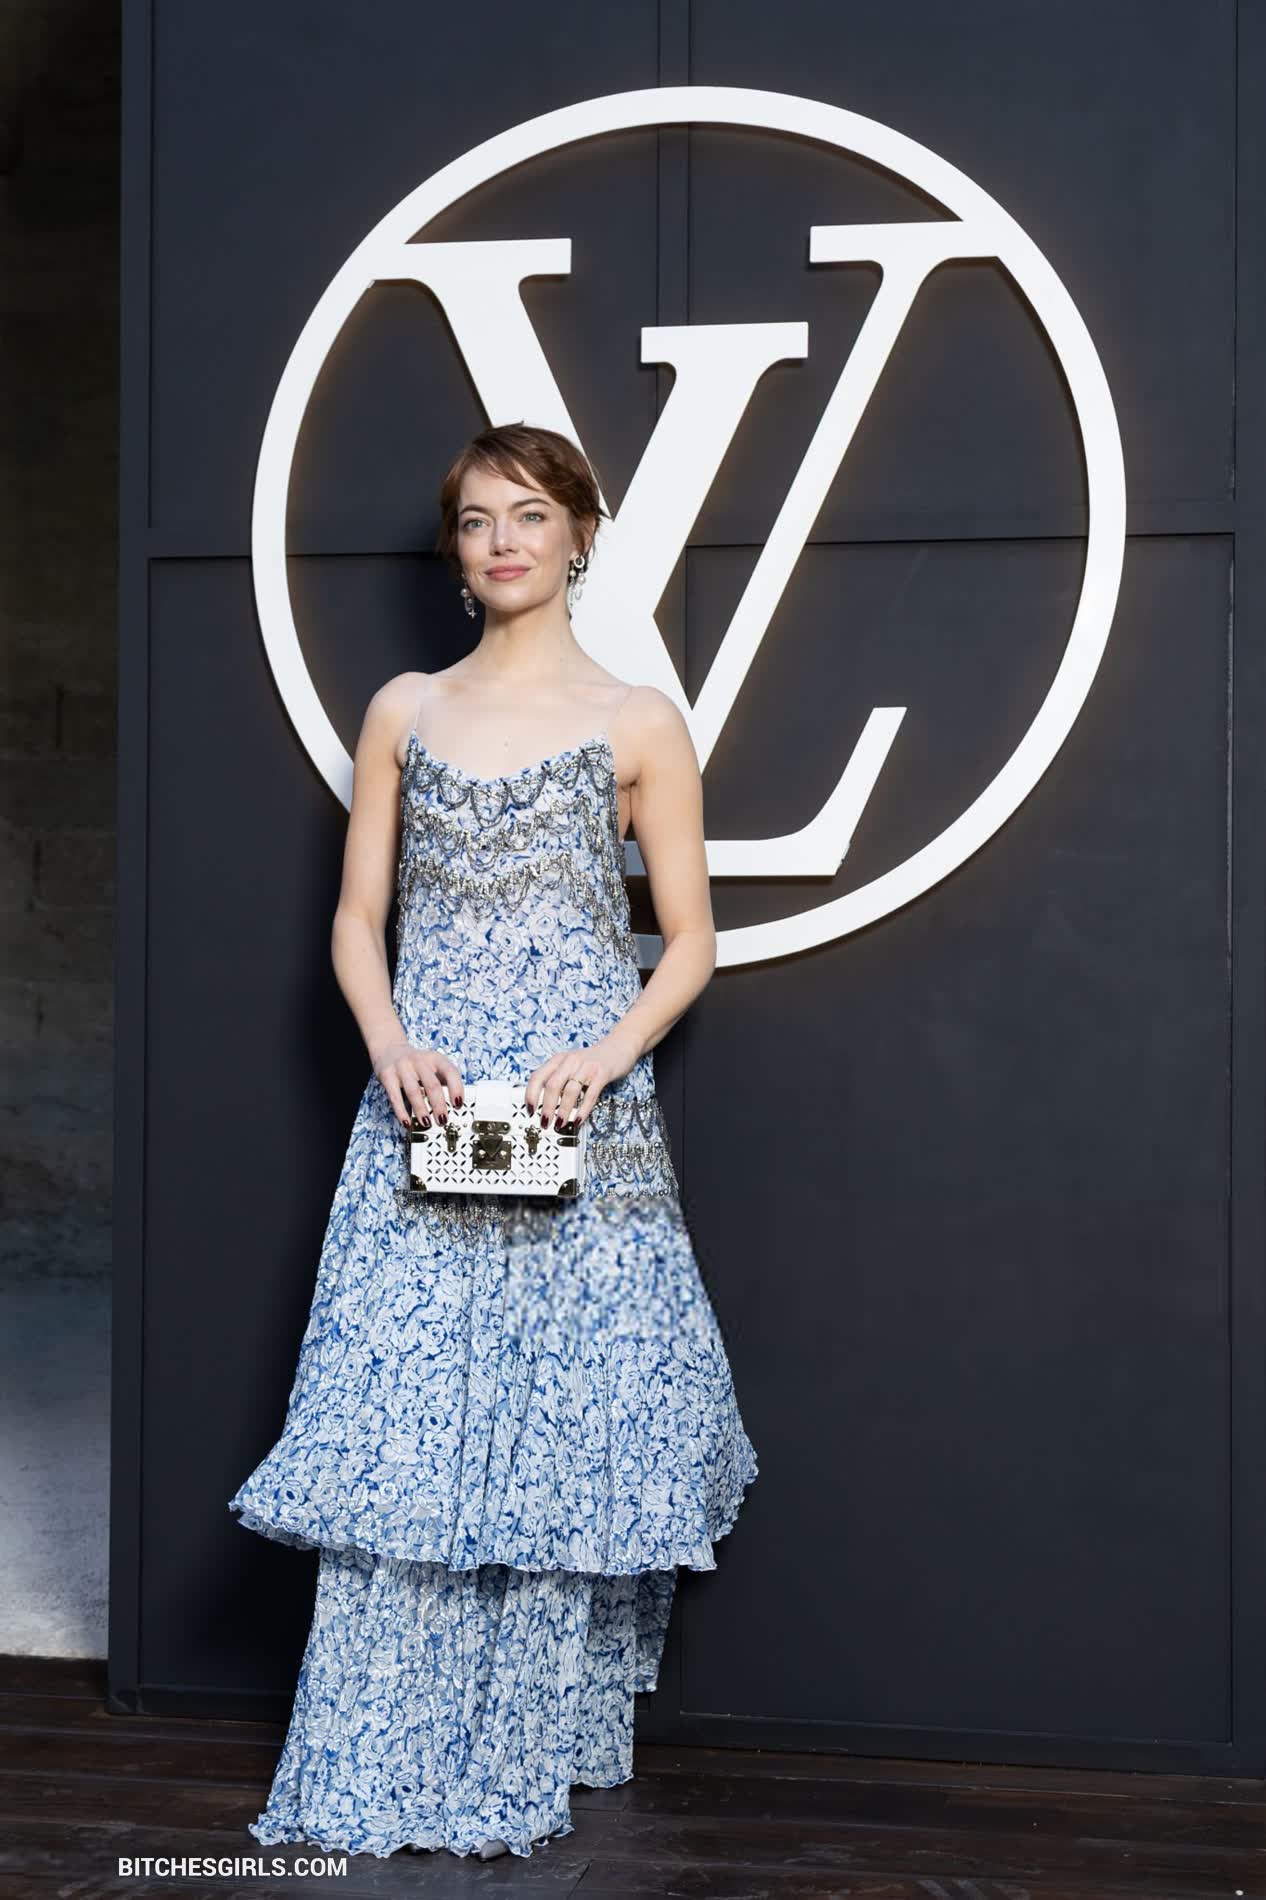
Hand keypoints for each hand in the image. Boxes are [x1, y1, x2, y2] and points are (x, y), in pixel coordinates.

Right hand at [372, 1039, 464, 1128]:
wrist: (389, 1049)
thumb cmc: (417, 1063)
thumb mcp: (433, 1065)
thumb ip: (444, 1080)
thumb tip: (455, 1105)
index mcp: (435, 1058)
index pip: (450, 1072)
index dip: (456, 1089)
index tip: (458, 1105)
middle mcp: (419, 1061)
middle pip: (432, 1085)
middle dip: (439, 1105)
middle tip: (442, 1120)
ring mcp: (402, 1067)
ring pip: (413, 1092)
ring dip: (421, 1110)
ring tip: (427, 1123)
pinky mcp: (387, 1075)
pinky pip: (395, 1097)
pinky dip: (401, 1112)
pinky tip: (407, 1122)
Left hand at [526, 1030, 640, 1129]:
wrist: (620, 1045)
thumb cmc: (593, 1060)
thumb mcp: (572, 1064)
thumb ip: (560, 1079)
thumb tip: (547, 1104)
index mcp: (559, 1059)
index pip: (538, 1077)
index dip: (531, 1095)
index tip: (530, 1110)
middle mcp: (571, 1061)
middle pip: (552, 1085)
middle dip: (546, 1107)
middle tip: (544, 1122)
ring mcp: (587, 1067)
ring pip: (570, 1091)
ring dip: (563, 1111)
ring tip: (560, 1124)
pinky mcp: (602, 1074)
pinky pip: (590, 1094)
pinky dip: (583, 1110)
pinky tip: (578, 1120)